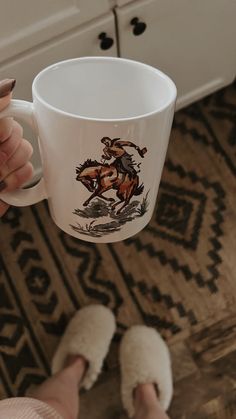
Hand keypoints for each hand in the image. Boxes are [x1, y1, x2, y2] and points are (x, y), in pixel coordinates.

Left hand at [0, 79, 32, 216]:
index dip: (5, 129)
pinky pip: (30, 172)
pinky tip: (3, 185)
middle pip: (19, 130)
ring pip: (27, 151)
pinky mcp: (13, 179)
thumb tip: (8, 86)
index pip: (8, 111)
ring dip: (11, 167)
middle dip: (7, 150)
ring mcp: (4, 160)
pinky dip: (18, 181)